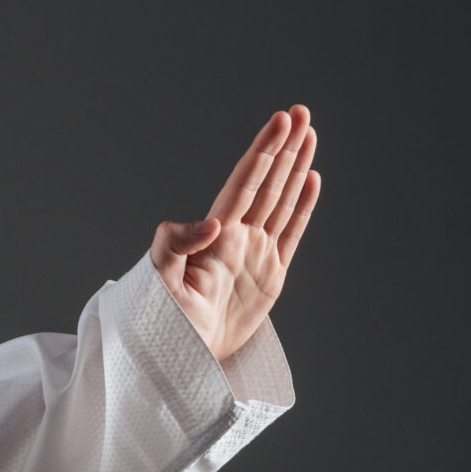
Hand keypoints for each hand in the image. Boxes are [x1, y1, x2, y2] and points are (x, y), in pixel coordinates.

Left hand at [150, 105, 321, 360]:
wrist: (180, 359)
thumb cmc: (162, 321)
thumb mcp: (159, 280)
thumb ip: (174, 244)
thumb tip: (213, 223)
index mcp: (215, 234)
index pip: (244, 181)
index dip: (263, 150)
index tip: (279, 121)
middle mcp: (237, 237)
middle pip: (266, 182)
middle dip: (283, 146)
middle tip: (300, 112)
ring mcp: (255, 254)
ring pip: (281, 200)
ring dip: (295, 167)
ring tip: (308, 134)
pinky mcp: (270, 276)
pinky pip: (291, 234)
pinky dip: (302, 207)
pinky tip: (311, 180)